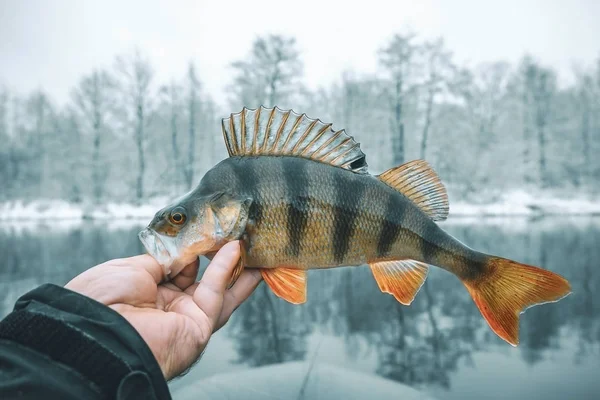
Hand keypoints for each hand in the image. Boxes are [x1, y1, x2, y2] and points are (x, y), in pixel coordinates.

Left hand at [65, 240, 260, 379]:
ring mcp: (186, 318)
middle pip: (205, 281)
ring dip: (238, 267)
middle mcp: (170, 307)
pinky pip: (216, 292)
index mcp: (148, 294)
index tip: (207, 230)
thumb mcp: (131, 267)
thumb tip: (188, 253)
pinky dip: (226, 268)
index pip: (180, 270)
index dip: (194, 251)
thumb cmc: (102, 301)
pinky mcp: (199, 326)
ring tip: (254, 245)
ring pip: (220, 290)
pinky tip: (236, 248)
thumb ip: (165, 258)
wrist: (98, 334)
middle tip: (240, 237)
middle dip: (224, 260)